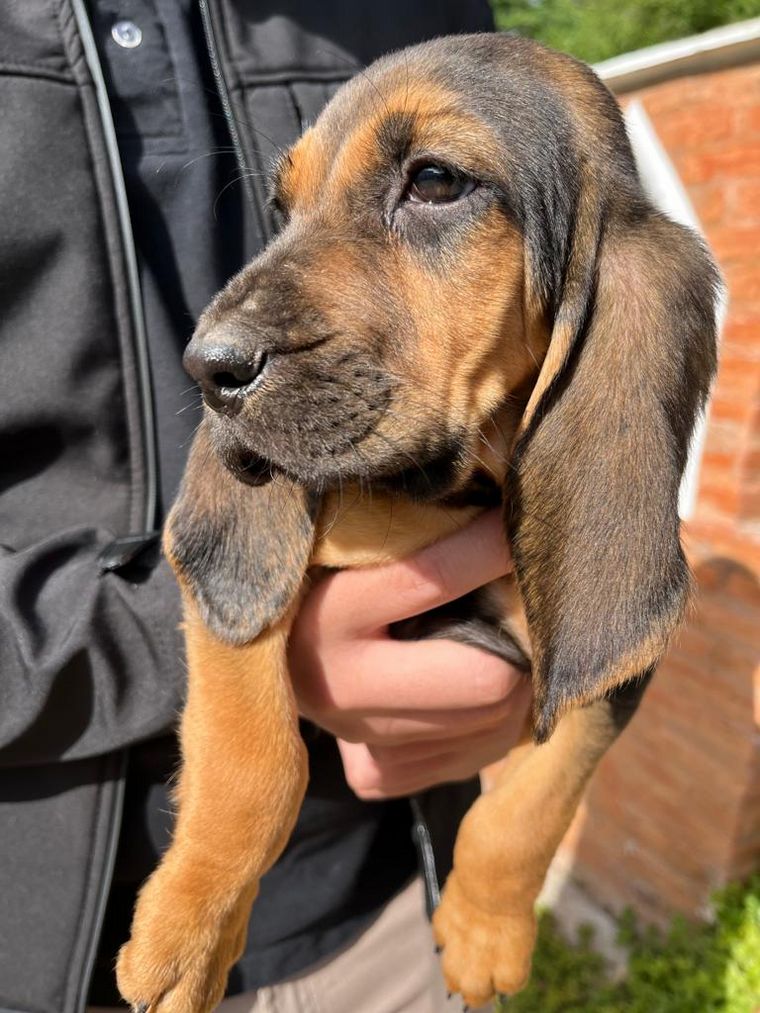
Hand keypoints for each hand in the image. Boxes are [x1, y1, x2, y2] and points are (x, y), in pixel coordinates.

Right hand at [289, 510, 531, 798]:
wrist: (273, 657)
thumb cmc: (323, 580)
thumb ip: (413, 536)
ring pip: (497, 720)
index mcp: (326, 619)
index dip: (489, 548)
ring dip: (518, 676)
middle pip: (487, 679)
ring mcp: (362, 741)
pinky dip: (498, 716)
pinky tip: (474, 683)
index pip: (431, 580)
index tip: (517, 526)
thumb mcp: (352, 549)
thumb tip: (499, 513)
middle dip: (520, 638)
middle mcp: (341, 691)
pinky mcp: (379, 774)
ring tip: (500, 639)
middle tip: (523, 603)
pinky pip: (482, 751)